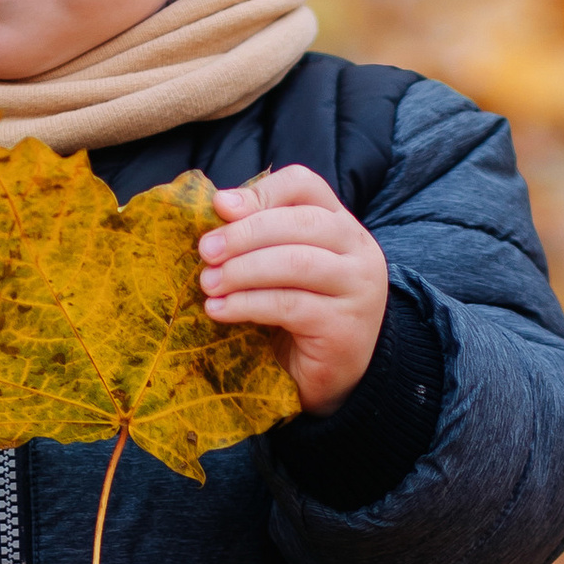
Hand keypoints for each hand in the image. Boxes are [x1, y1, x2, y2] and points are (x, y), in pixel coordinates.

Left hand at [197, 165, 388, 414]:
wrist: (337, 378)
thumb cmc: (300, 317)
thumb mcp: (282, 269)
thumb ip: (261, 236)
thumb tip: (221, 203)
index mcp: (342, 225)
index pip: (305, 185)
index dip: (261, 192)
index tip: (220, 209)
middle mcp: (358, 251)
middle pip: (300, 221)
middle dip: (244, 234)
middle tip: (205, 252)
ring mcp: (357, 289)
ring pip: (295, 262)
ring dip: (242, 270)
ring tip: (209, 284)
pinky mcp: (344, 327)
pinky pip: (289, 305)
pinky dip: (247, 305)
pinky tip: (219, 311)